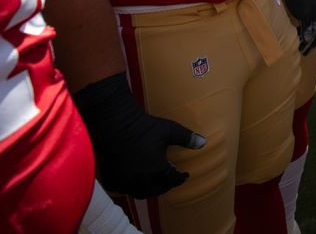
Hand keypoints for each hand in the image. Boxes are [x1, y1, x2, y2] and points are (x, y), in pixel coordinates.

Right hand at [73, 72, 205, 198]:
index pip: (173, 180)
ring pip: (141, 192)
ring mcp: (125, 182)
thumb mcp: (169, 130)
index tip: (185, 175)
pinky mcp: (112, 180)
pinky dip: (133, 187)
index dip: (181, 178)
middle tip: (171, 179)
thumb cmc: (144, 126)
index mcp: (157, 171)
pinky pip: (125, 190)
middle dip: (167, 185)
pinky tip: (136, 179)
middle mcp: (141, 181)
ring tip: (156, 181)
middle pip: (157, 189)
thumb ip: (187, 138)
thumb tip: (203, 142)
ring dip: (150, 188)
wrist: (115, 123)